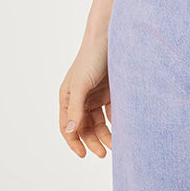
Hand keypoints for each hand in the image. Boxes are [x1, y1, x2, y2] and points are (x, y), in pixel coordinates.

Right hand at [59, 35, 112, 157]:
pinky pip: (111, 112)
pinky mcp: (111, 91)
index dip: (74, 142)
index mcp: (68, 97)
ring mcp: (96, 95)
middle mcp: (80, 98)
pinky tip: (122, 129)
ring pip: (99, 122)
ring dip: (105, 134)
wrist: (112, 36)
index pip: (67, 126)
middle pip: (84, 127)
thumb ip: (76, 108)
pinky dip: (115, 122)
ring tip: (115, 145)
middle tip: (103, 153)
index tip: (84, 155)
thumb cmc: (92, 57)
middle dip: (93, 141)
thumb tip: (70, 131)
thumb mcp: (82, 84)